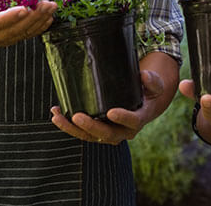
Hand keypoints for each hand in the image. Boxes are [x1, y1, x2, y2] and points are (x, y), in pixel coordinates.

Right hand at [0, 0, 56, 55]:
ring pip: (23, 32)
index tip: (24, 8)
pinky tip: (50, 18)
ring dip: (39, 20)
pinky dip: (40, 27)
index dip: (9, 17)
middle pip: (14, 29)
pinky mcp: (11, 39)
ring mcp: (3, 40)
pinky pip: (27, 35)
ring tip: (51, 7)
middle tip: (46, 4)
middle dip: (32, 17)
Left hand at [50, 69, 167, 144]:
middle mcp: (123, 131)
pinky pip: (81, 131)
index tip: (111, 112)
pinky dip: (67, 125)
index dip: (122, 118)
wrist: (143, 105)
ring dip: (71, 128)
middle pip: (106, 134)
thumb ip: (151, 80)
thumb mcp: (155, 85)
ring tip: (57, 116)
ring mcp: (108, 133)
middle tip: (77, 117)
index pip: (132, 121)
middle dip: (90, 127)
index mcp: (139, 120)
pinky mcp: (97, 131)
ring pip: (89, 136)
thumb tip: (143, 75)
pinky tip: (55, 114)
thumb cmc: (148, 92)